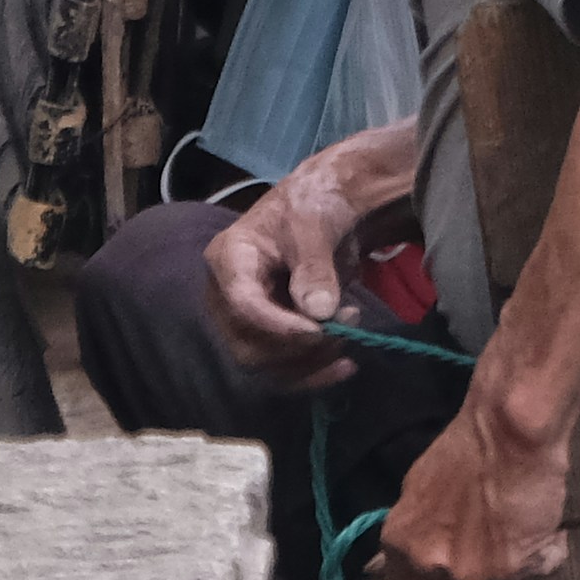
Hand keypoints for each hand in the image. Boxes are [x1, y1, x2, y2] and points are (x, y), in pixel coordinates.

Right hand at [201, 129, 404, 389]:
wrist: (328, 209)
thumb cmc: (313, 206)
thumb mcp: (314, 225)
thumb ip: (314, 266)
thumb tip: (318, 312)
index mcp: (228, 259)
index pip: (241, 305)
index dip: (277, 326)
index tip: (319, 331)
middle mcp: (227, 297)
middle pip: (249, 346)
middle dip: (300, 346)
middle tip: (347, 325)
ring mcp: (246, 320)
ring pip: (267, 366)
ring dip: (313, 360)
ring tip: (352, 329)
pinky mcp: (268, 336)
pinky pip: (283, 370)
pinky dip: (314, 373)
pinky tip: (346, 367)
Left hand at [373, 390, 571, 579]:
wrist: (511, 428)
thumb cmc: (465, 450)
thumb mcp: (415, 495)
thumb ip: (405, 539)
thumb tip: (375, 571)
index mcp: (401, 547)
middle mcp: (431, 569)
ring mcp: (473, 575)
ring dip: (510, 576)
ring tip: (520, 537)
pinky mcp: (516, 572)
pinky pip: (538, 576)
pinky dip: (547, 554)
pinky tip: (545, 525)